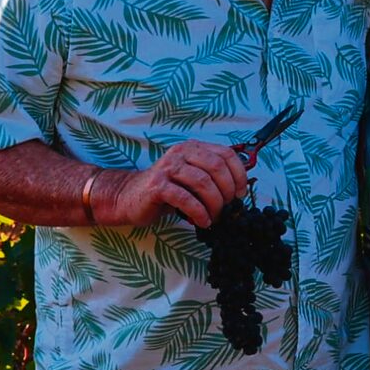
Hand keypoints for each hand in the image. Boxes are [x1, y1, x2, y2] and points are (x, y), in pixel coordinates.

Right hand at [102, 140, 247, 227]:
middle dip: (227, 192)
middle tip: (228, 209)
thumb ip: (212, 177)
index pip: (226, 154)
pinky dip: (199, 212)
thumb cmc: (167, 191)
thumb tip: (240, 190)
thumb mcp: (192, 178)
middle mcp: (181, 152)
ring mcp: (168, 167)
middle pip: (216, 168)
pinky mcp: (157, 186)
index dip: (238, 174)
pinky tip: (203, 222)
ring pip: (203, 183)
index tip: (240, 194)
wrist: (129, 198)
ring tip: (215, 218)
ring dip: (214, 204)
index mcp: (193, 148)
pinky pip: (186, 198)